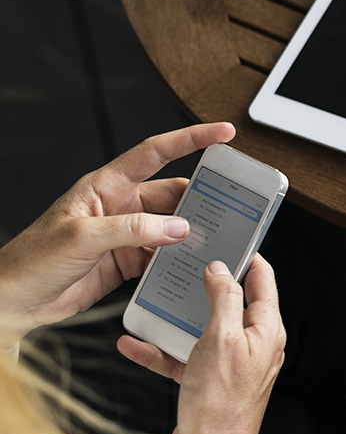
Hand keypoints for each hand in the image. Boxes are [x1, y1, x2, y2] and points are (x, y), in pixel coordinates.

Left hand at [0, 123, 235, 338]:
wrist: (14, 301)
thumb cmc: (32, 260)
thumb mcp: (81, 237)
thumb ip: (132, 230)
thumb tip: (177, 226)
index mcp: (106, 185)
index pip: (155, 152)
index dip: (191, 139)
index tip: (223, 132)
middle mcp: (120, 205)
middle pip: (173, 193)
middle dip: (203, 196)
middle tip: (235, 201)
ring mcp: (127, 234)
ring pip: (173, 226)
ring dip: (194, 232)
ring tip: (219, 237)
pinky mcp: (129, 261)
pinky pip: (165, 255)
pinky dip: (181, 259)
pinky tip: (194, 264)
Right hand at [118, 256, 285, 433]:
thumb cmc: (221, 403)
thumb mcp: (222, 339)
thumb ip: (224, 300)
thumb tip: (223, 269)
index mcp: (266, 331)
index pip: (263, 281)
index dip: (247, 257)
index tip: (230, 239)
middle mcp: (253, 344)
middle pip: (231, 302)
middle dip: (206, 284)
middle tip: (184, 264)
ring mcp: (230, 363)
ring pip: (202, 329)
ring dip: (176, 318)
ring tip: (153, 300)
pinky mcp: (208, 380)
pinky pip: (184, 356)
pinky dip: (161, 350)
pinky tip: (135, 343)